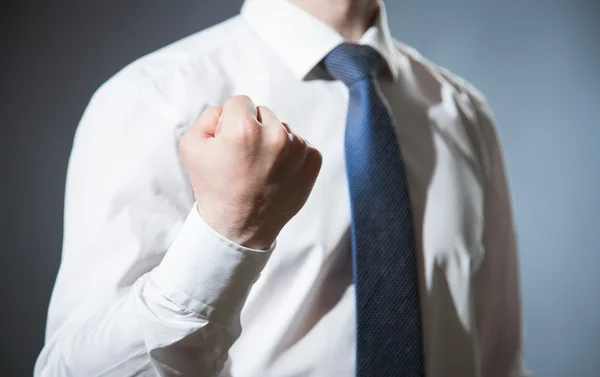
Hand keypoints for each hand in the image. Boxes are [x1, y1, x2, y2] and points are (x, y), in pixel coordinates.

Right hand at [179, 95, 322, 249]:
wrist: (240, 228)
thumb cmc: (214, 187)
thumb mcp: (191, 147)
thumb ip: (208, 116)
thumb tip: (228, 110)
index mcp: (245, 128)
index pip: (240, 102)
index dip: (230, 122)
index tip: (230, 145)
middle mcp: (276, 135)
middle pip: (263, 113)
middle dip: (253, 130)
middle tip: (244, 160)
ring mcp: (299, 149)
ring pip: (282, 128)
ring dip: (272, 142)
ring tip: (260, 169)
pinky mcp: (313, 161)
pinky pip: (300, 143)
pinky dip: (289, 155)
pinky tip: (276, 174)